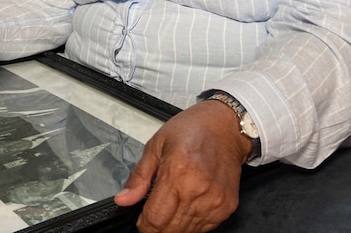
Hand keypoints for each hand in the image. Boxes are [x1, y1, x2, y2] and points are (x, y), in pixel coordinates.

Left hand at [115, 99, 251, 232]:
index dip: (144, 224)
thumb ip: (139, 176)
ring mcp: (215, 200)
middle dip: (157, 226)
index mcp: (177, 172)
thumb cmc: (192, 130)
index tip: (141, 218)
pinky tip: (189, 204)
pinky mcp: (227, 206)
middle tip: (156, 210)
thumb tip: (123, 199)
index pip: (155, 219)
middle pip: (170, 230)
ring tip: (174, 203)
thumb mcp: (157, 145)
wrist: (226, 127)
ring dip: (174, 225)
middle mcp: (198, 190)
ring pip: (186, 232)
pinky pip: (204, 229)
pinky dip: (192, 223)